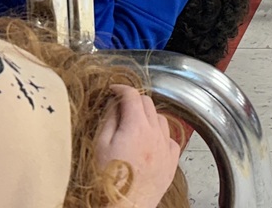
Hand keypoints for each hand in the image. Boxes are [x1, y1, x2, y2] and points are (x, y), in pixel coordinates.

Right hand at [94, 85, 181, 207]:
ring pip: (161, 119)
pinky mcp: (171, 162)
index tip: (114, 90)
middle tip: (121, 108)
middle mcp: (156, 134)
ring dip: (149, 117)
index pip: (133, 95)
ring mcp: (166, 148)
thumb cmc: (108, 183)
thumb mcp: (100, 146)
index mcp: (137, 127)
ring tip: (134, 126)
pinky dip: (161, 136)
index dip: (122, 89)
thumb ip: (109, 120)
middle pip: (148, 103)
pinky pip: (171, 139)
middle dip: (134, 101)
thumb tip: (115, 104)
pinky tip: (151, 143)